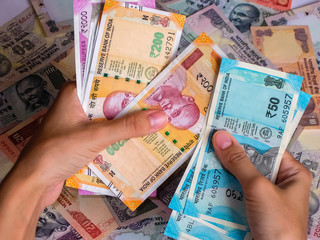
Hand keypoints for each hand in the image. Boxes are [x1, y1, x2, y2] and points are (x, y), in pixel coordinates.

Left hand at [0, 82, 167, 238]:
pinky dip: (120, 134)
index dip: (131, 81)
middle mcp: (78, 104)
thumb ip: (127, 127)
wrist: (34, 183)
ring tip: (156, 118)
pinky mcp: (83, 138)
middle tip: (161, 101)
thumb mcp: (96, 136)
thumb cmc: (58, 152)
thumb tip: (161, 117)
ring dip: (129, 121)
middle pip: (111, 99)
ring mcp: (80, 122)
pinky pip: (106, 131)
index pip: (107, 79)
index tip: (155, 82)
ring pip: (110, 117)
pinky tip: (139, 137)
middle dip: (134, 103)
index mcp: (75, 92)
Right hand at [212, 130, 311, 239]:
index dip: (248, 135)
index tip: (228, 124)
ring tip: (206, 151)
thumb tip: (221, 136)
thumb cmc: (276, 222)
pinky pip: (237, 189)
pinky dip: (224, 183)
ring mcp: (265, 196)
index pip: (269, 147)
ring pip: (242, 175)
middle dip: (233, 152)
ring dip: (226, 168)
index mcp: (293, 173)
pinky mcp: (252, 207)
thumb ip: (239, 162)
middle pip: (253, 161)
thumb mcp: (258, 187)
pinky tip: (209, 175)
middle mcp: (280, 182)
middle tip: (212, 137)